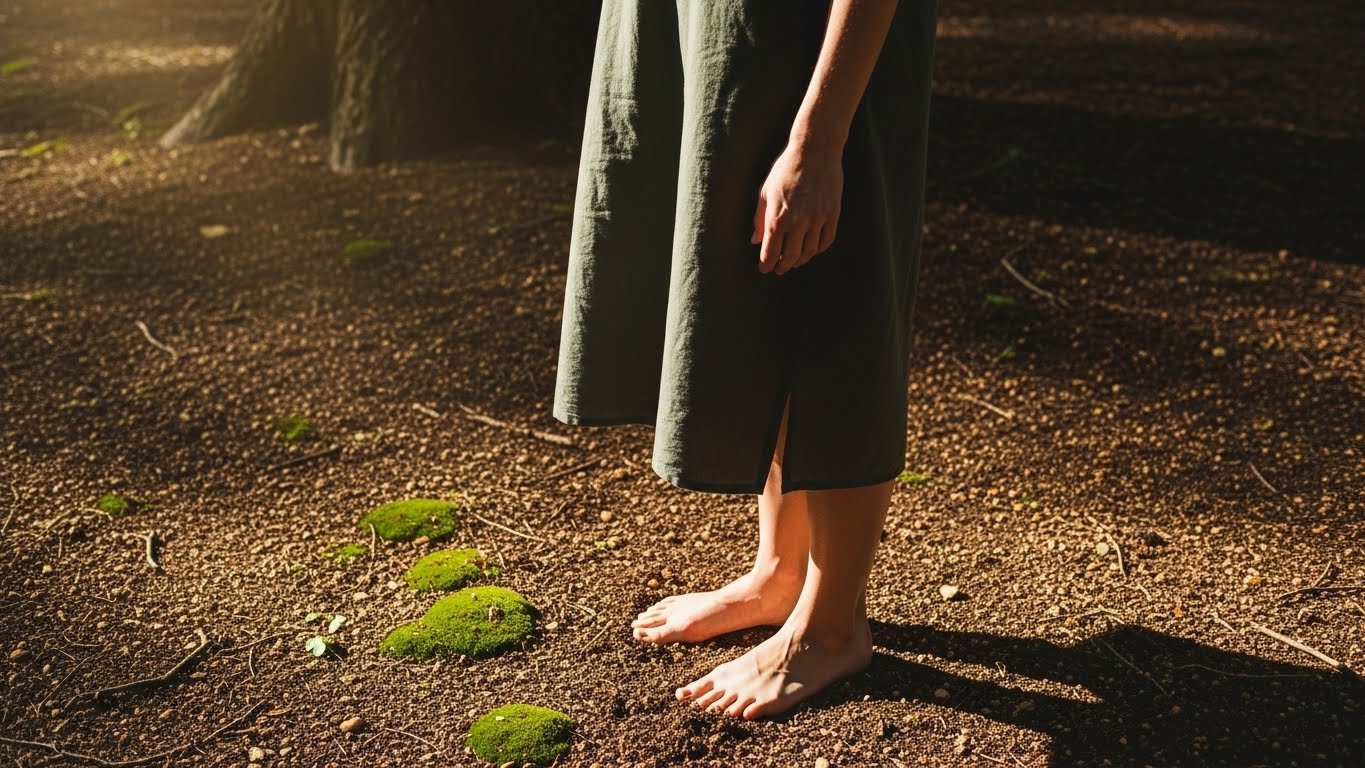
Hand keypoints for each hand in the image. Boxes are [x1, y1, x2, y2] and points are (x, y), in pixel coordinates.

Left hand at [751, 139, 842, 274]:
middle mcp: (798, 222)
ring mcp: (818, 219)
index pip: (770, 253)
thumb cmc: (786, 169)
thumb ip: (759, 219)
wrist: (815, 150)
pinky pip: (826, 240)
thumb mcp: (766, 192)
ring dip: (800, 260)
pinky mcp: (832, 214)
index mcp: (778, 218)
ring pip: (810, 252)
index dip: (766, 265)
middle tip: (779, 269)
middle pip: (791, 257)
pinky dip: (818, 249)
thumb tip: (755, 241)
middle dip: (783, 266)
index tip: (764, 269)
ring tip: (794, 261)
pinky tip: (811, 249)